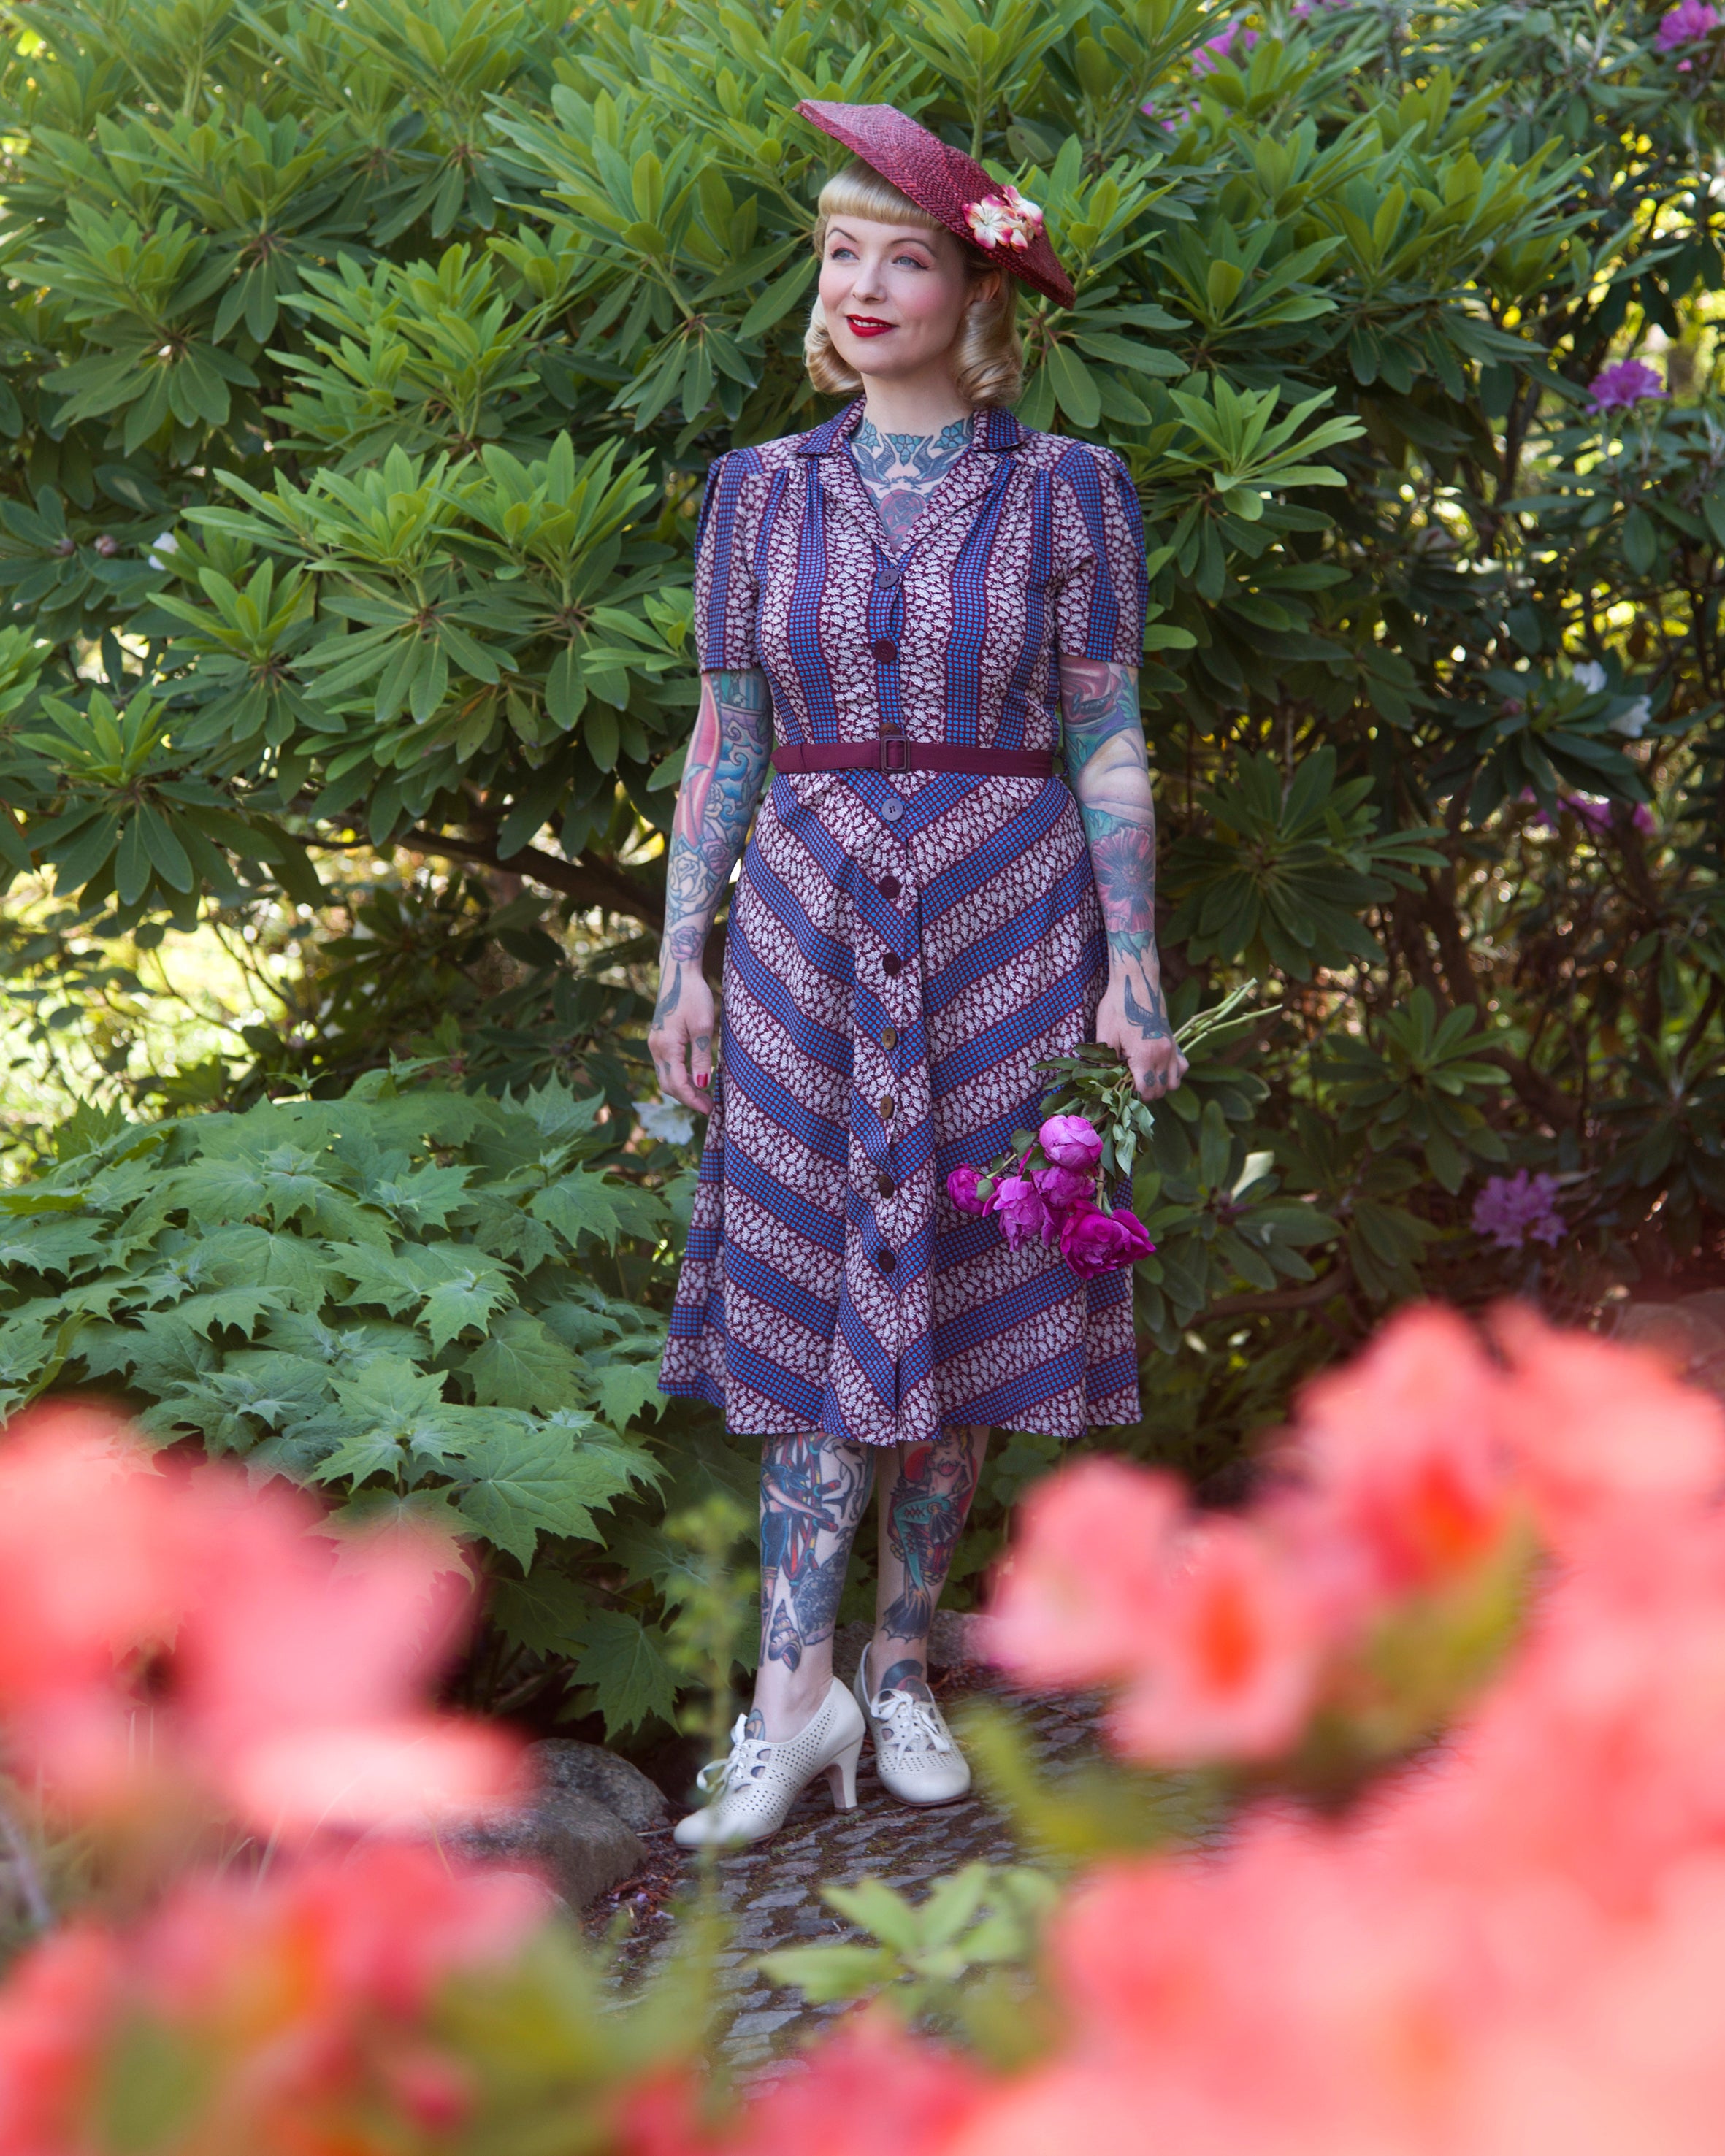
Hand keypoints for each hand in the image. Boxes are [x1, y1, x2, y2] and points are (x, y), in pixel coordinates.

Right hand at [648, 955, 716, 1114]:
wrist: (678, 972)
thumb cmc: (694, 995)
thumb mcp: (704, 1026)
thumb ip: (701, 1057)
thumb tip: (702, 1083)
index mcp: (667, 1047)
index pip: (678, 1084)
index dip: (693, 1100)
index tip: (709, 1110)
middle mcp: (656, 1048)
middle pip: (668, 1085)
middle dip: (687, 1098)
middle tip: (709, 1106)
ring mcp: (655, 1044)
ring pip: (666, 1077)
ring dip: (683, 1089)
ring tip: (704, 1095)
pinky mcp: (659, 1039)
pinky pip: (667, 1066)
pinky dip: (679, 1077)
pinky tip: (695, 1077)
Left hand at [1096, 964, 1186, 1102]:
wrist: (1136, 981)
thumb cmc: (1117, 1006)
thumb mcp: (1105, 1035)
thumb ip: (1106, 1062)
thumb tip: (1105, 1081)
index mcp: (1145, 1056)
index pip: (1146, 1091)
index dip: (1132, 1095)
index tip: (1120, 1089)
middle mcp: (1163, 1055)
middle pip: (1159, 1090)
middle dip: (1144, 1093)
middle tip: (1127, 1083)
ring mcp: (1172, 1048)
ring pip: (1173, 1082)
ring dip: (1158, 1085)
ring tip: (1141, 1077)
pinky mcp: (1175, 1041)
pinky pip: (1182, 1067)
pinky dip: (1172, 1073)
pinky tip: (1156, 1067)